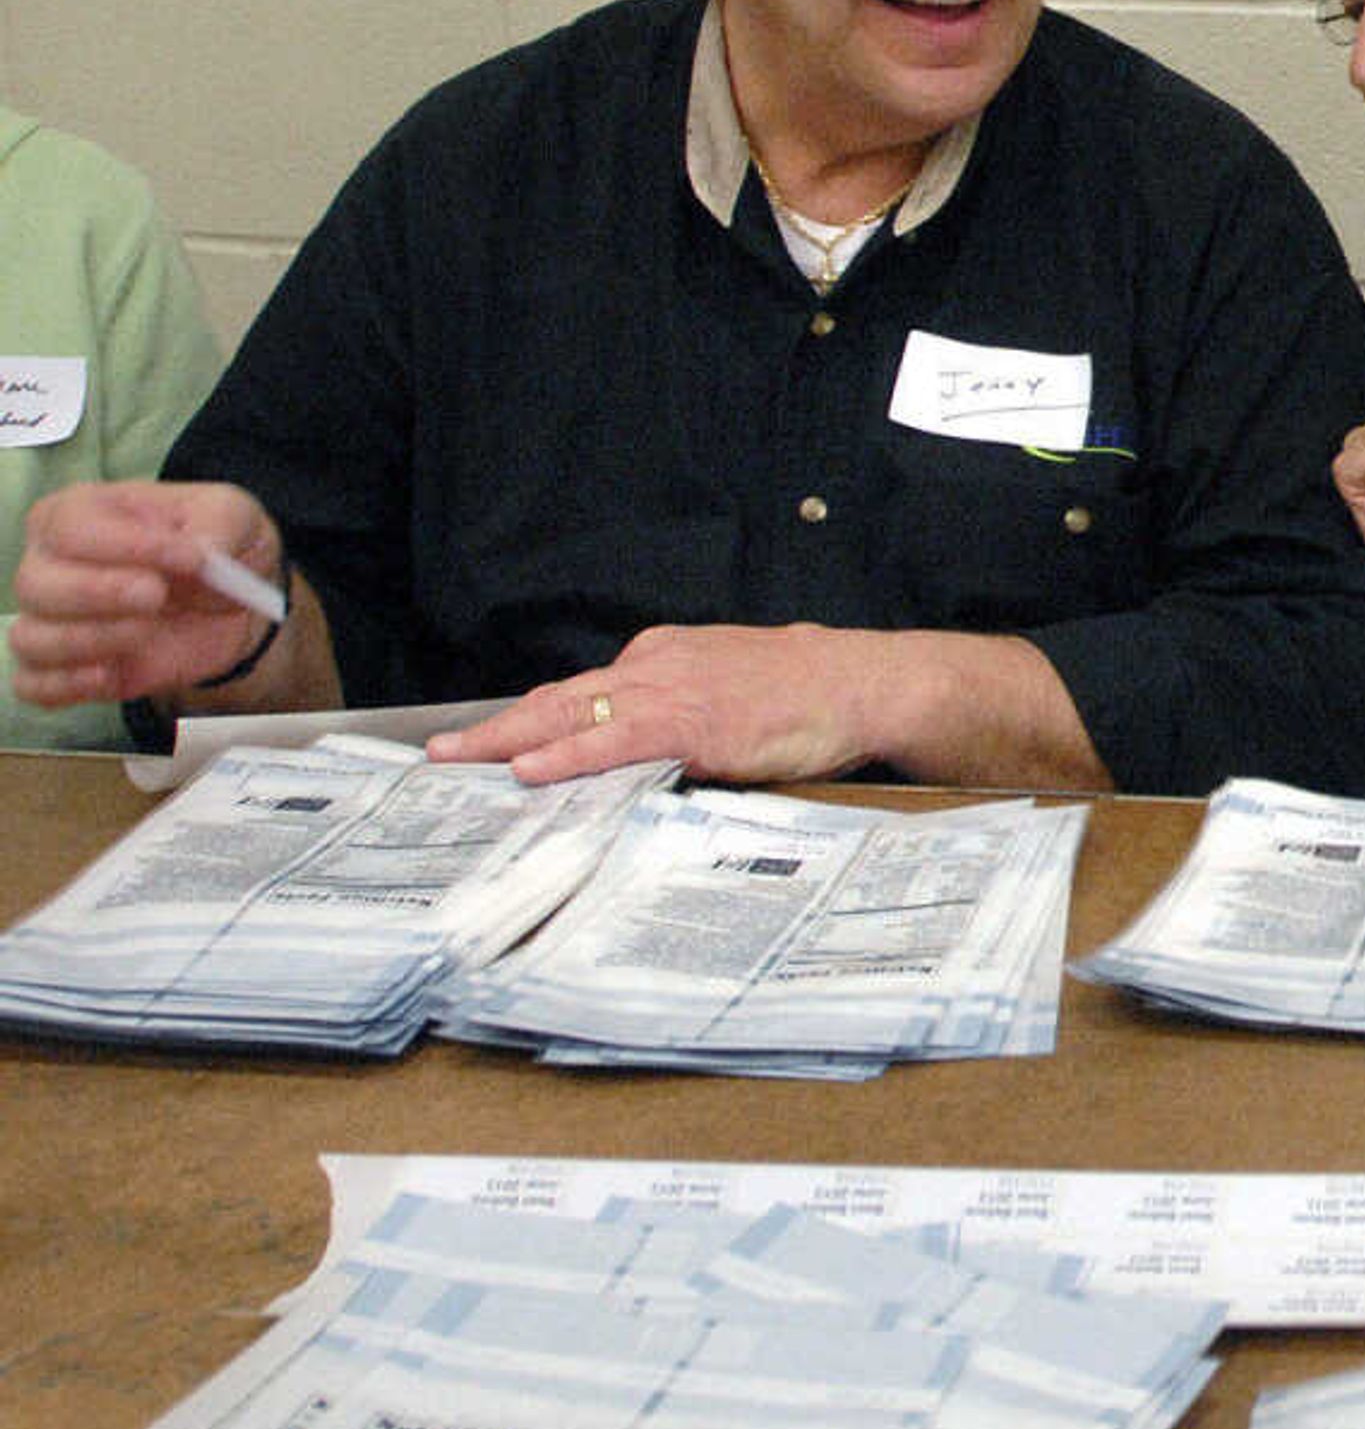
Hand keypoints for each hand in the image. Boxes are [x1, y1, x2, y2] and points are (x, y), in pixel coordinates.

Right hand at [8, 481, 289, 706]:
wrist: (226, 606)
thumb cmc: (212, 545)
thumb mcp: (233, 514)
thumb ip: (221, 523)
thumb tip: (203, 550)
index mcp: (78, 512)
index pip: (73, 528)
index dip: (129, 546)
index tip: (190, 558)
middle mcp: (48, 564)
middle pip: (35, 583)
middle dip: (98, 593)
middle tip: (156, 596)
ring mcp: (48, 620)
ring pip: (32, 638)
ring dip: (91, 640)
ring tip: (147, 631)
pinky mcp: (62, 669)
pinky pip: (36, 685)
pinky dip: (67, 684)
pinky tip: (110, 674)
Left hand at [428, 623, 891, 785]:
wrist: (861, 683)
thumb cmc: (808, 693)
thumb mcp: (733, 690)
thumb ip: (684, 715)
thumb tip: (649, 756)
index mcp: (665, 658)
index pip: (583, 690)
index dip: (532, 716)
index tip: (492, 739)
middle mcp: (656, 666)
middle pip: (559, 696)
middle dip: (496, 726)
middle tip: (440, 750)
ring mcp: (670, 692)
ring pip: (571, 712)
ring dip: (508, 739)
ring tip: (458, 759)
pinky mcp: (690, 725)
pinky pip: (612, 740)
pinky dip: (564, 754)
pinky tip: (529, 769)